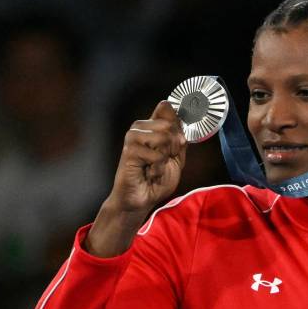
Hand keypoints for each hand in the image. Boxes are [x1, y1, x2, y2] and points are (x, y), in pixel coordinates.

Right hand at [87, 100, 186, 256]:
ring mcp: (132, 137)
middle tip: (163, 161)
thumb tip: (173, 112)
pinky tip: (149, 173)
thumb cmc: (156, 179)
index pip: (167, 109)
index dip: (178, 128)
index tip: (177, 145)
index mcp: (150, 126)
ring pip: (164, 138)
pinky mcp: (129, 150)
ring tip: (155, 167)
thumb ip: (177, 135)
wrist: (142, 199)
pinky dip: (158, 168)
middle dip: (174, 148)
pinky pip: (158, 155)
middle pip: (170, 126)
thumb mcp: (176, 155)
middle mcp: (139, 127)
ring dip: (165, 159)